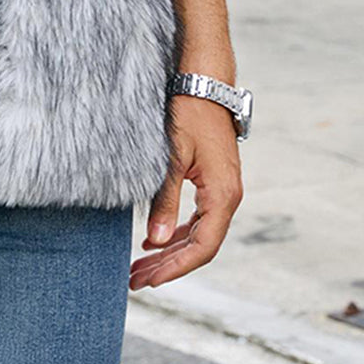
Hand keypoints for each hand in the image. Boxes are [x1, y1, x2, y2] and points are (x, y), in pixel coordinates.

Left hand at [130, 94, 243, 289]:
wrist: (204, 83)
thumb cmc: (189, 113)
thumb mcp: (172, 156)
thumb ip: (164, 199)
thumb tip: (153, 240)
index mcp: (222, 195)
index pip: (202, 247)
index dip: (175, 267)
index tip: (149, 279)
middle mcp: (227, 198)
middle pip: (199, 246)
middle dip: (168, 266)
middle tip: (135, 280)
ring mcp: (222, 191)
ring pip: (198, 234)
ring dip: (170, 251)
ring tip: (140, 266)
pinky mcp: (213, 182)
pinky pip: (197, 219)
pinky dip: (176, 232)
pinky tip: (153, 239)